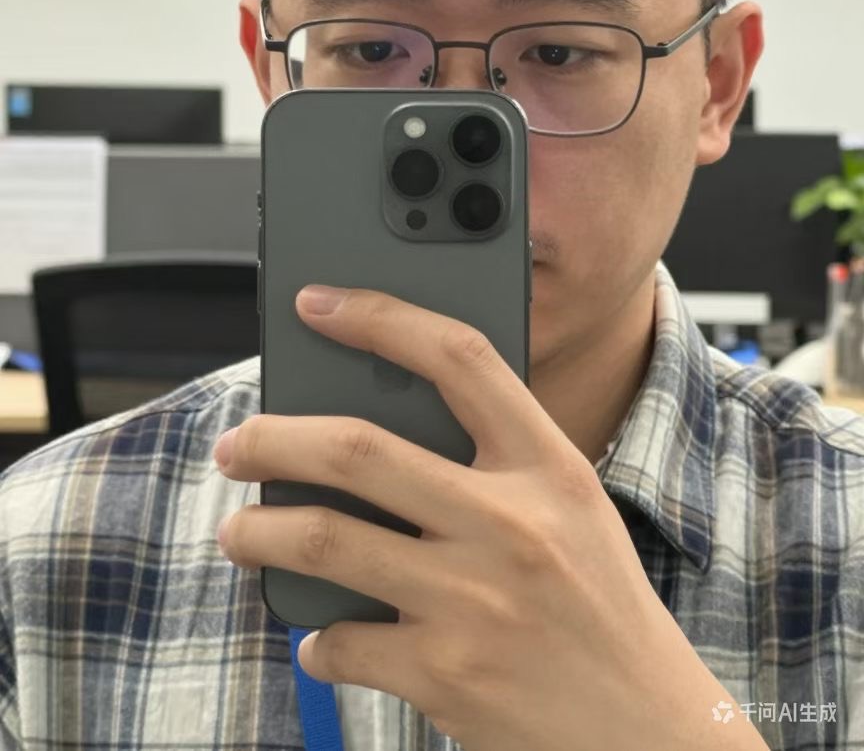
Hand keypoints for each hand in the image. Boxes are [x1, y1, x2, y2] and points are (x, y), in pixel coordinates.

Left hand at [214, 285, 767, 750]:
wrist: (648, 729)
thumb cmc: (599, 603)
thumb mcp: (569, 508)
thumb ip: (495, 463)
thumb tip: (374, 432)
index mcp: (548, 466)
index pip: (459, 358)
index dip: (381, 317)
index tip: (320, 303)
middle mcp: (510, 523)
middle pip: (359, 448)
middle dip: (274, 439)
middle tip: (236, 444)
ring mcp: (473, 601)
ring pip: (325, 540)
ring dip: (259, 532)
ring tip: (236, 531)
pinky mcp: (444, 674)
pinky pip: (342, 641)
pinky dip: (319, 638)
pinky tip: (323, 636)